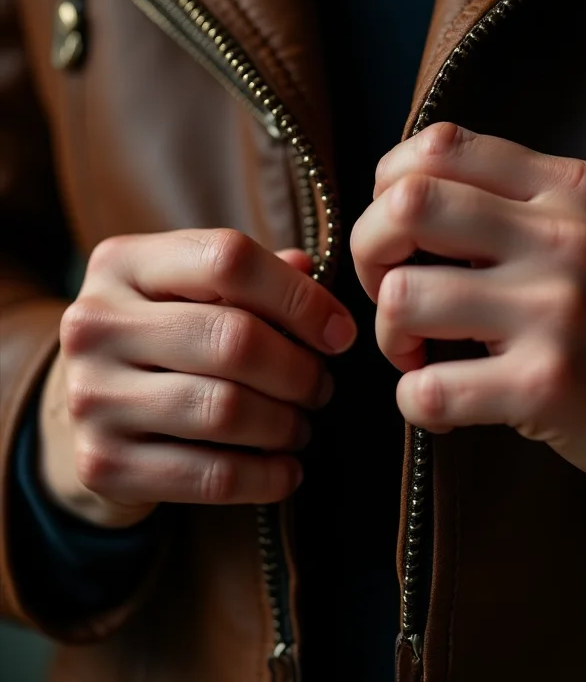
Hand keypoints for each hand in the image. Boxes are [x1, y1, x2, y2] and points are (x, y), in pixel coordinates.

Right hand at [40, 229, 356, 527]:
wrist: (92, 408)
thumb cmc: (167, 338)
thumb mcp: (195, 290)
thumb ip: (253, 275)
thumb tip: (309, 269)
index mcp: (124, 264)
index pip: (229, 260)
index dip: (301, 298)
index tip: (340, 334)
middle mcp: (95, 324)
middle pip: (234, 339)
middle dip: (300, 370)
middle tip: (320, 387)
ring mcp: (92, 397)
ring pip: (226, 410)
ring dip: (285, 424)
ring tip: (300, 425)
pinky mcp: (103, 464)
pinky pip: (210, 476)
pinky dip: (266, 477)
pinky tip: (286, 471)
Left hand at [352, 123, 585, 490]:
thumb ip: (508, 202)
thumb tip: (400, 202)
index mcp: (563, 188)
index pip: (434, 147)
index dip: (386, 192)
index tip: (401, 239)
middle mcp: (560, 237)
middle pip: (402, 208)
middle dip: (367, 255)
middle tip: (389, 291)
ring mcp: (555, 311)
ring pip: (402, 299)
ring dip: (389, 337)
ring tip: (419, 356)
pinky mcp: (546, 386)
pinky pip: (427, 390)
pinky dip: (414, 401)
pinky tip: (442, 405)